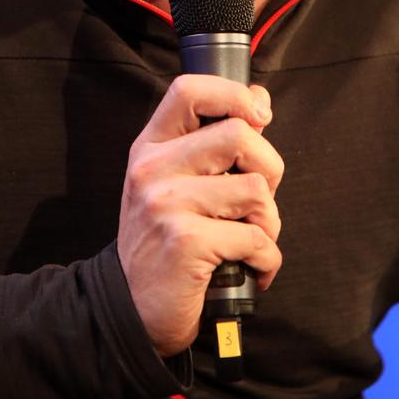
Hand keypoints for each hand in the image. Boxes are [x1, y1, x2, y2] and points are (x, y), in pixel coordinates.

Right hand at [117, 74, 283, 356]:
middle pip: (239, 135)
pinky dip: (267, 260)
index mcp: (151, 147)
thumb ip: (209, 143)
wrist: (128, 308)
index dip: (234, 95)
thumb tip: (258, 100)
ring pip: (255, 190)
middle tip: (258, 200)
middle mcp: (153, 169)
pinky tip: (251, 269)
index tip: (258, 117)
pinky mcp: (186, 242)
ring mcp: (166, 204)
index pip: (189, 90)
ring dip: (270, 222)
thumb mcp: (171, 183)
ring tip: (251, 238)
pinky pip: (257, 238)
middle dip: (269, 168)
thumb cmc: (161, 243)